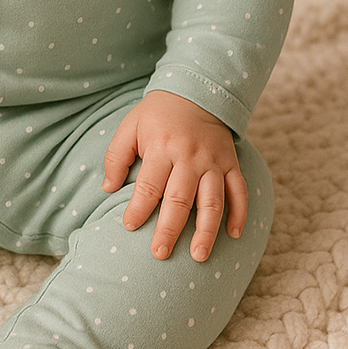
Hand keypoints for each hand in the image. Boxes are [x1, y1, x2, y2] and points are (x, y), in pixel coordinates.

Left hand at [103, 90, 246, 261]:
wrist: (195, 92)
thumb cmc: (157, 115)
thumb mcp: (130, 126)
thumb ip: (116, 156)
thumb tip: (108, 188)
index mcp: (162, 147)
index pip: (149, 185)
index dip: (138, 208)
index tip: (129, 226)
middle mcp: (190, 156)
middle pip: (180, 198)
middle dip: (170, 228)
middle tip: (160, 253)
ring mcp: (213, 161)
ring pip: (213, 201)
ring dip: (207, 231)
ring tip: (198, 256)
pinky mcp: (231, 163)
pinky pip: (239, 191)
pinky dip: (239, 214)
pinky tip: (233, 235)